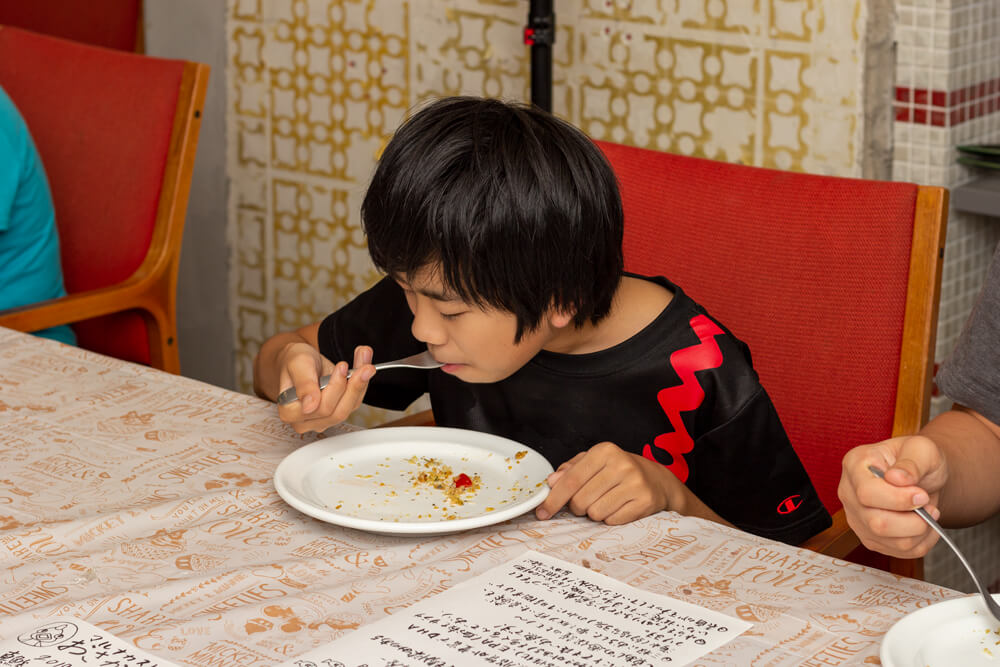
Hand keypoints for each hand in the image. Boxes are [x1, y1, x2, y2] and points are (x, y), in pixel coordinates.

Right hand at [276, 344, 376, 432]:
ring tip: (365, 360)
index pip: (319, 408)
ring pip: (350, 407)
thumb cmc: (295, 362)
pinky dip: (362, 382)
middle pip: (337, 412)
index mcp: (290, 412)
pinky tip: (363, 365)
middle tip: (364, 366)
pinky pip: (356, 401)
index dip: (335, 388)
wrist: (302, 361)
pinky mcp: (339, 410)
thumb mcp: (297, 365)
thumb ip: (303, 384)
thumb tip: (310, 406)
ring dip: (361, 383)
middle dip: (353, 387)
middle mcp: (306, 420)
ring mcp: (324, 418)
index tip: (343, 367)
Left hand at [534, 441, 678, 524]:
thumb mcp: (595, 462)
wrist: (657, 480)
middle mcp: (621, 464)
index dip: (553, 499)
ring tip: (605, 502)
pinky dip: (610, 519)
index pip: (571, 480)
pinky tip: (618, 507)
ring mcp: (635, 483)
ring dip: (594, 513)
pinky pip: (612, 521)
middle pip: (580, 500)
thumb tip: (551, 482)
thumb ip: (570, 470)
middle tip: (586, 501)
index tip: (542, 512)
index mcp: (605, 451)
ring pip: (595, 513)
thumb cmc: (620, 470)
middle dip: (577, 507)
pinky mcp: (644, 502)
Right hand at [838, 434, 947, 557]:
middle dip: (913, 520)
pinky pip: (898, 551)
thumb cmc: (917, 459)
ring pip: (888, 540)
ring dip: (919, 531)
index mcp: (855, 465)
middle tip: (928, 506)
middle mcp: (849, 492)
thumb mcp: (921, 449)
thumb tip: (898, 479)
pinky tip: (925, 525)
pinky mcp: (870, 537)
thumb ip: (911, 462)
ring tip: (928, 513)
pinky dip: (921, 542)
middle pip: (876, 522)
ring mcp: (857, 517)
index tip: (921, 495)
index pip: (866, 493)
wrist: (920, 476)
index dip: (898, 499)